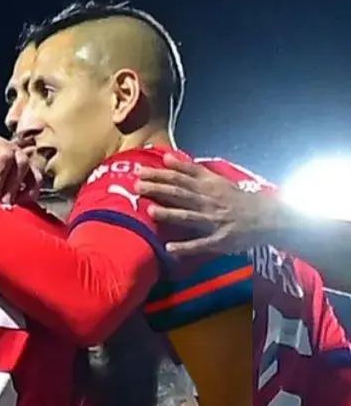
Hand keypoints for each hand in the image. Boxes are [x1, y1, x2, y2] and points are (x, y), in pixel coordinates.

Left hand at [135, 156, 271, 255]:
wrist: (267, 218)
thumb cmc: (236, 199)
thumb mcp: (216, 180)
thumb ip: (191, 170)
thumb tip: (168, 157)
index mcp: (209, 186)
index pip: (182, 176)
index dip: (161, 172)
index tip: (141, 170)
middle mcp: (209, 201)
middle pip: (181, 193)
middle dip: (159, 189)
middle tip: (138, 186)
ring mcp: (213, 221)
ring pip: (189, 216)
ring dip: (170, 214)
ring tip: (150, 211)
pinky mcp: (218, 240)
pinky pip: (200, 244)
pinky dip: (186, 247)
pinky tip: (169, 248)